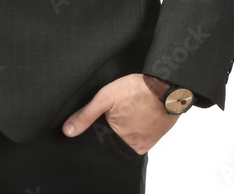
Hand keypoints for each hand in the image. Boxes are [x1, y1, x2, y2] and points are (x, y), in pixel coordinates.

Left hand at [62, 73, 178, 153]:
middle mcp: (134, 146)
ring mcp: (147, 142)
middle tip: (115, 112)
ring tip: (125, 111)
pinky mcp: (156, 136)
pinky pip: (141, 135)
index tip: (98, 120)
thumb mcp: (105, 98)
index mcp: (119, 140)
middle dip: (110, 130)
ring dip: (124, 128)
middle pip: (115, 141)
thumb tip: (67, 131)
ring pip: (128, 138)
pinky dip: (136, 127)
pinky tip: (134, 114)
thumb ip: (86, 115)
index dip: (97, 131)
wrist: (167, 86)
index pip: (102, 142)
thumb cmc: (136, 90)